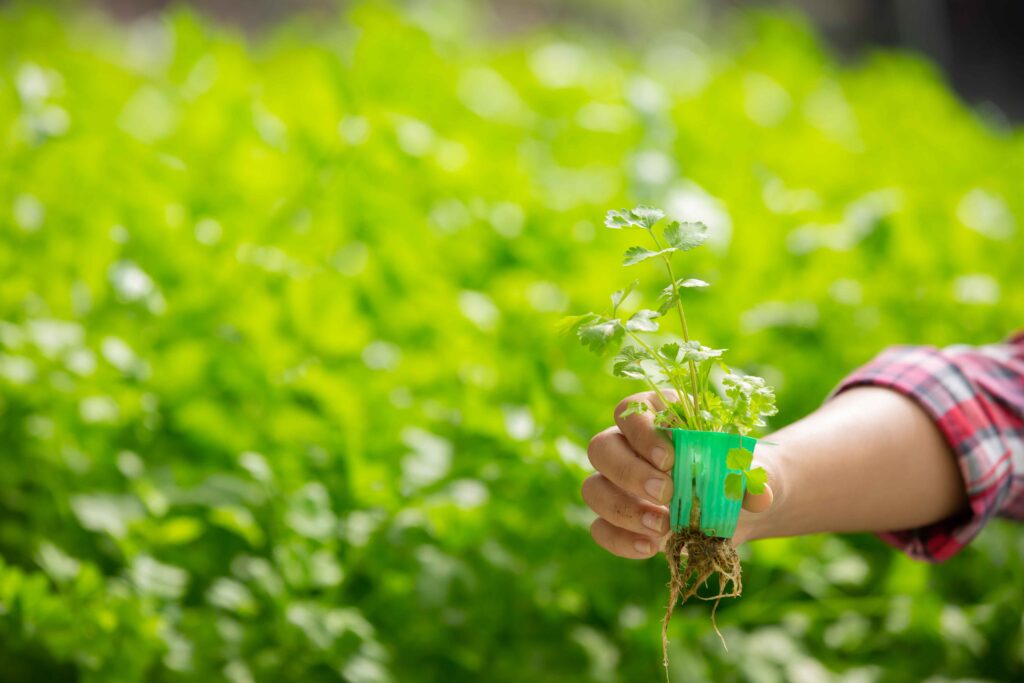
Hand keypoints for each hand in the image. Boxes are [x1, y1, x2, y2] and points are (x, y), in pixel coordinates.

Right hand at [581, 390, 776, 558]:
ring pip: (593, 488)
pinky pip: (600, 527)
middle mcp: (626, 445)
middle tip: (665, 494)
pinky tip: (651, 548)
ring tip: (662, 526)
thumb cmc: (735, 473)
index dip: (642, 433)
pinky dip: (621, 540)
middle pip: (601, 447)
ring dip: (623, 509)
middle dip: (629, 472)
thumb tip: (758, 495)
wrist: (735, 507)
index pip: (629, 410)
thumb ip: (752, 476)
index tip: (669, 459)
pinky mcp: (616, 518)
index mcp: (655, 416)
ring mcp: (615, 483)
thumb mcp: (751, 470)